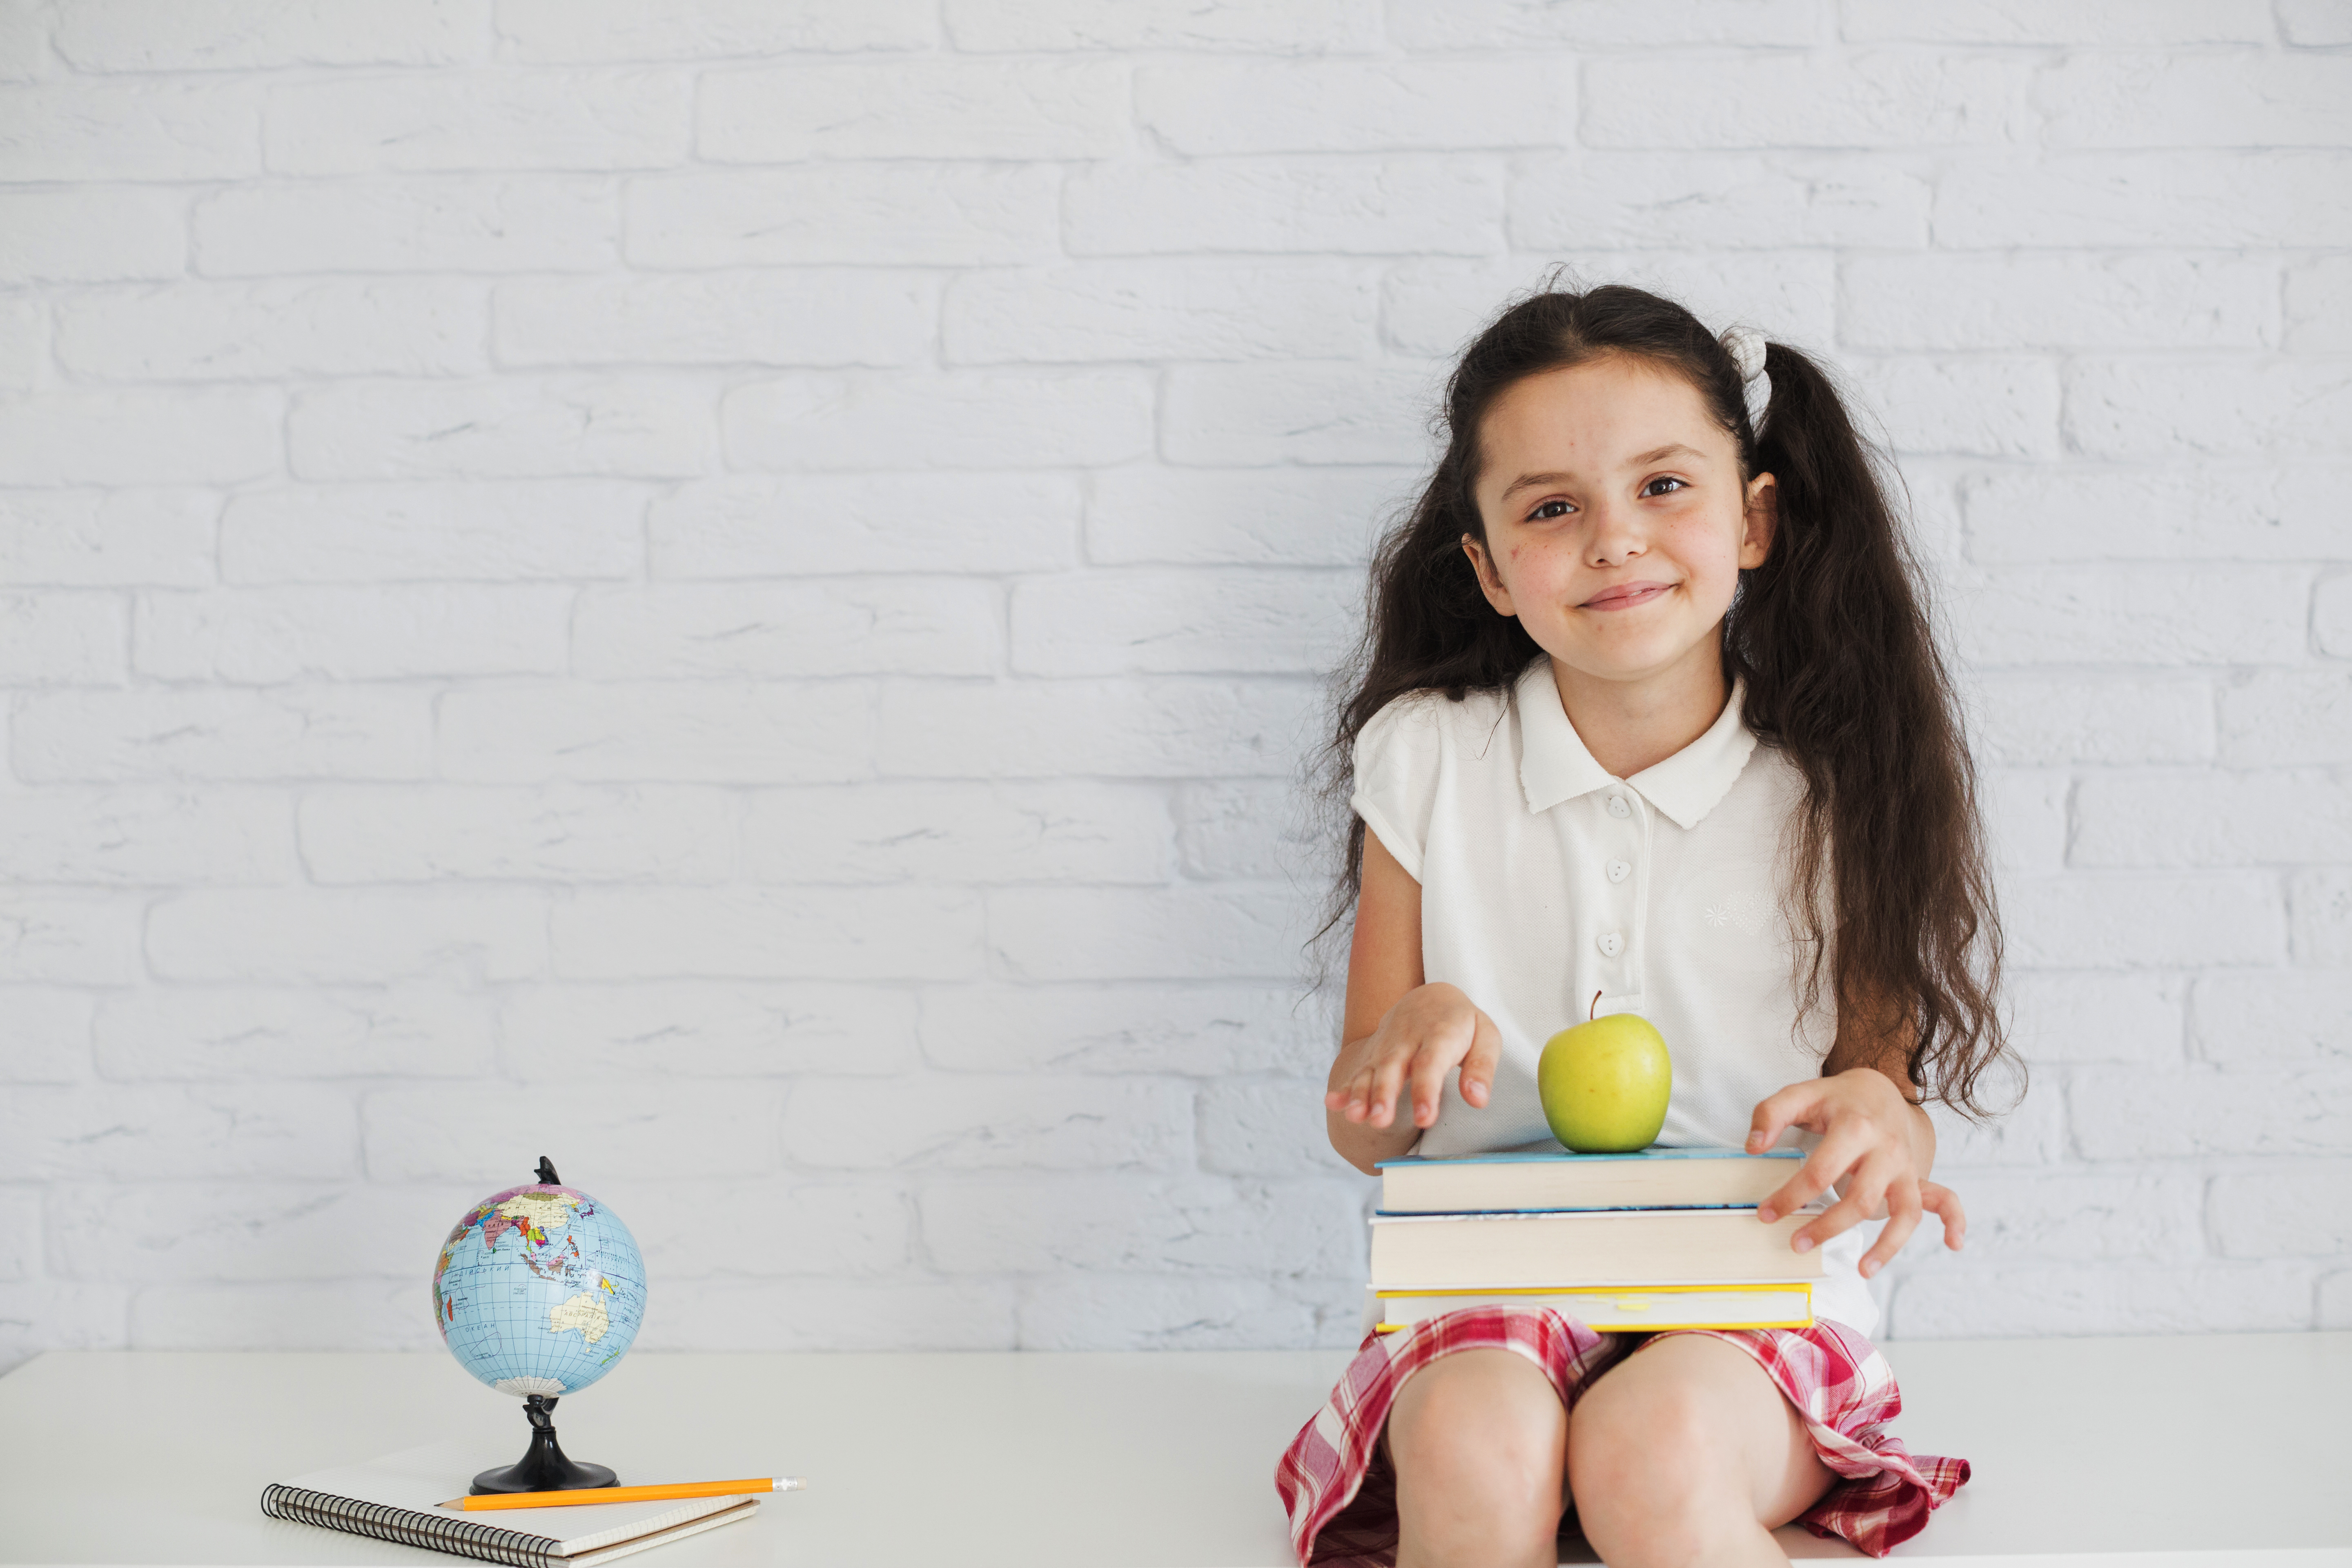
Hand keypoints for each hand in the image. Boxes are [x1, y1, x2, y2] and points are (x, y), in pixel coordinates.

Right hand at [1325, 982, 1501, 1129]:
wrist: (1430, 997)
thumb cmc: (1462, 1024)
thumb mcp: (1485, 1036)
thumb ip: (1482, 1068)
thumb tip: (1478, 1100)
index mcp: (1440, 1035)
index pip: (1430, 1064)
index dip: (1426, 1091)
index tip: (1424, 1118)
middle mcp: (1408, 1040)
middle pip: (1393, 1068)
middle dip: (1384, 1094)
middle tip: (1380, 1120)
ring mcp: (1387, 1047)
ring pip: (1371, 1071)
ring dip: (1361, 1094)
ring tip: (1355, 1116)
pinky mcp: (1374, 1055)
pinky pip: (1357, 1071)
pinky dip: (1344, 1088)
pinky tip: (1333, 1102)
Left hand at [1745, 1069, 1968, 1277]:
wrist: (1879, 1088)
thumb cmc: (1835, 1099)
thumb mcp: (1800, 1094)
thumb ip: (1771, 1115)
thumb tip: (1752, 1147)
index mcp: (1856, 1127)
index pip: (1821, 1170)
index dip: (1791, 1196)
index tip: (1766, 1214)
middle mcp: (1887, 1149)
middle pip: (1861, 1199)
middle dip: (1826, 1227)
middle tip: (1795, 1243)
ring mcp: (1906, 1166)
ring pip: (1904, 1211)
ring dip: (1886, 1245)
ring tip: (1862, 1271)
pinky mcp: (1918, 1177)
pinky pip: (1946, 1200)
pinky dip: (1955, 1222)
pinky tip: (1954, 1243)